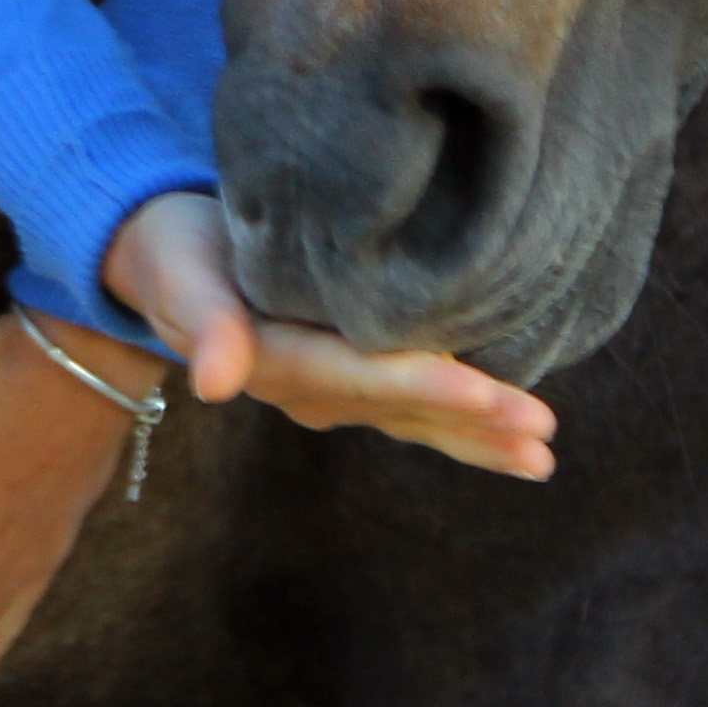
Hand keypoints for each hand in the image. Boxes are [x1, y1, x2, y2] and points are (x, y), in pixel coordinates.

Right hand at [101, 192, 555, 480]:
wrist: (165, 261)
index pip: (358, 374)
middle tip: (540, 430)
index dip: (420, 382)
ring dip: (480, 436)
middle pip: (401, 405)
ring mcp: (334, 393)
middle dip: (473, 419)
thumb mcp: (181, 275)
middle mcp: (311, 391)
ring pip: (417, 419)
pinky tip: (519, 444)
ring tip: (541, 455)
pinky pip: (416, 410)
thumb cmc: (176, 251)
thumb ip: (202, 321)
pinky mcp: (351, 382)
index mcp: (275, 362)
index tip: (482, 391)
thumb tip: (215, 382)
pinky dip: (467, 427)